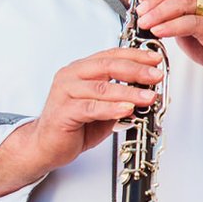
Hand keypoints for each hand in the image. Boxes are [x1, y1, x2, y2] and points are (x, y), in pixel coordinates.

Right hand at [14, 47, 165, 176]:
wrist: (46, 145)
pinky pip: (91, 107)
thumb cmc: (73, 125)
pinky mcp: (63, 111)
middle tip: (155, 75)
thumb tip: (147, 93)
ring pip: (102, 87)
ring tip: (148, 96)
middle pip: (107, 66)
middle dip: (136, 70)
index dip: (135, 56)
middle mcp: (71, 76)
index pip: (110, 55)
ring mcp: (65, 92)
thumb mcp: (103, 107)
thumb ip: (120, 98)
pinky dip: (112, 108)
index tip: (155, 60)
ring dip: (129, 91)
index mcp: (81, 70)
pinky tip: (127, 109)